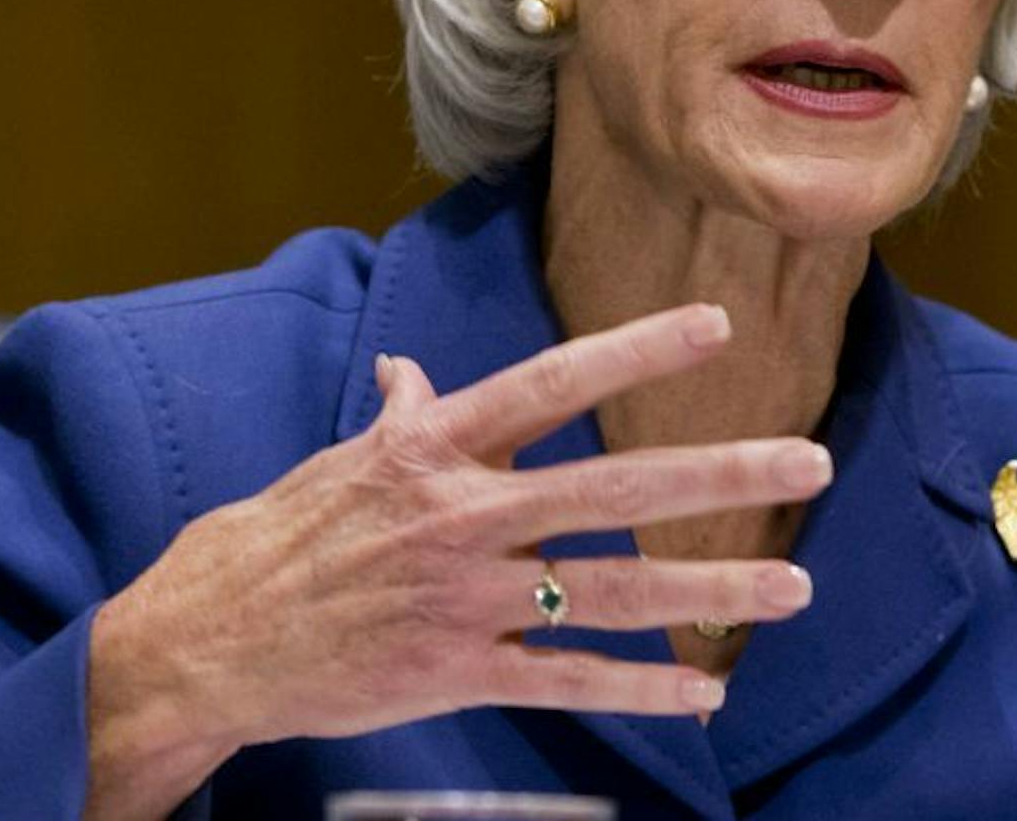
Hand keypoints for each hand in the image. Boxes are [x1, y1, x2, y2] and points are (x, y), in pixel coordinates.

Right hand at [85, 303, 830, 818]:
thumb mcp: (345, 458)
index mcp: (434, 446)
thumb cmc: (280, 536)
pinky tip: (708, 691)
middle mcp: (459, 515)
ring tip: (792, 586)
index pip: (551, 384)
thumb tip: (413, 368)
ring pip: (609, 592)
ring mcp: (463, 598)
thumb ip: (404, 413)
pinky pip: (567, 682)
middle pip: (610, 488)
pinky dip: (641, 687)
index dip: (634, 351)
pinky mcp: (456, 672)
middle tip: (808, 459)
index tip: (714, 325)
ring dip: (709, 591)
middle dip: (716, 475)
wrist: (208, 640)